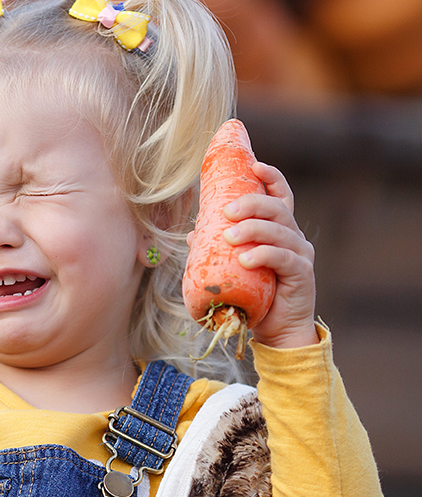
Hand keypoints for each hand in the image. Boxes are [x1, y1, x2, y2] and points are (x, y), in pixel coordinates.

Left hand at [221, 161, 318, 348]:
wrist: (276, 332)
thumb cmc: (254, 296)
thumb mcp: (231, 268)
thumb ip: (217, 248)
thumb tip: (194, 232)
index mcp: (279, 230)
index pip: (281, 196)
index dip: (272, 178)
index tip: (255, 165)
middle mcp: (294, 238)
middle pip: (277, 209)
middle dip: (252, 204)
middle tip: (227, 211)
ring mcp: (301, 255)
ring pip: (280, 231)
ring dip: (253, 230)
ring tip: (229, 237)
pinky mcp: (303, 275)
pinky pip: (284, 259)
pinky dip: (264, 255)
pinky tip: (246, 259)